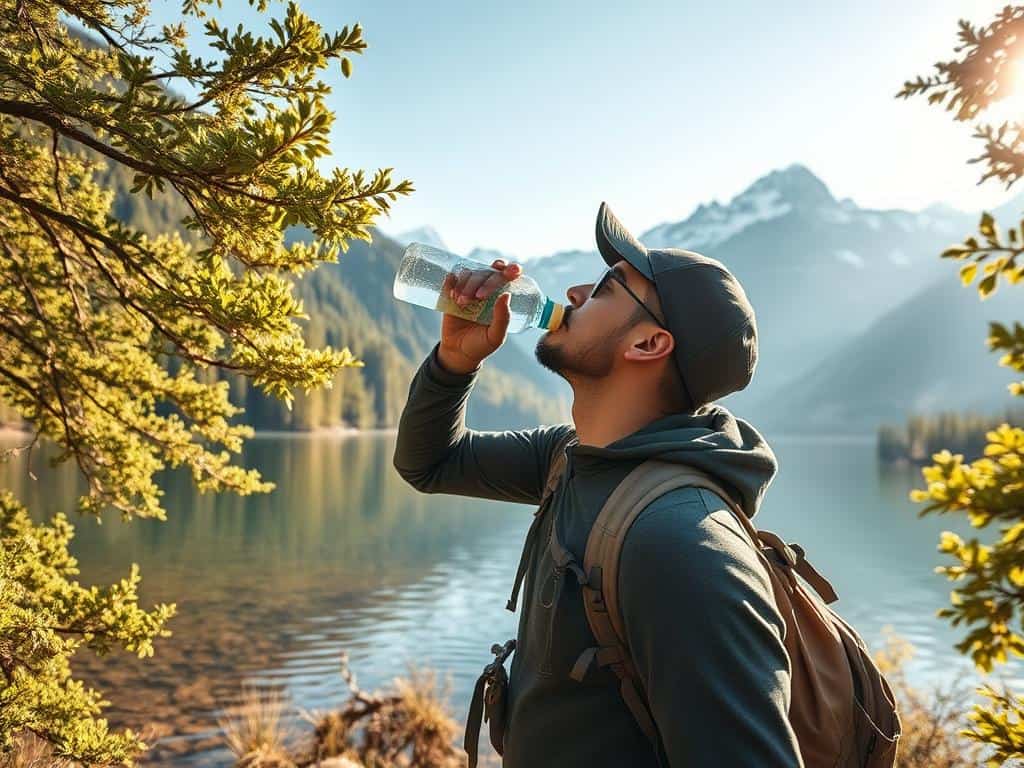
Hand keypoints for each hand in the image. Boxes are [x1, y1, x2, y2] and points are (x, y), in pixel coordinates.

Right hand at [438, 258, 520, 373]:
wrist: (458, 353)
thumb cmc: (481, 345)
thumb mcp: (496, 336)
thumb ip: (503, 318)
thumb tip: (506, 295)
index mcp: (500, 298)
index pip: (507, 277)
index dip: (510, 269)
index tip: (512, 271)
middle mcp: (486, 290)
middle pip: (488, 272)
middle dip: (485, 280)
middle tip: (479, 297)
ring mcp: (469, 290)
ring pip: (470, 274)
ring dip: (467, 285)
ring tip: (462, 302)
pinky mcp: (452, 293)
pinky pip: (452, 279)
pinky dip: (452, 282)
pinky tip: (453, 294)